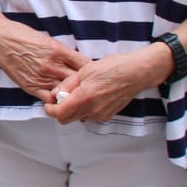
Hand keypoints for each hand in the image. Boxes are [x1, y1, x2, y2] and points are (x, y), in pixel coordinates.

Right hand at [0, 6, 89, 100]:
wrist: (0, 40)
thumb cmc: (22, 36)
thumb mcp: (49, 39)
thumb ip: (64, 52)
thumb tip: (79, 62)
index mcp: (59, 51)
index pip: (85, 65)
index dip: (92, 70)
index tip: (93, 73)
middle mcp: (52, 66)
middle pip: (79, 81)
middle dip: (85, 84)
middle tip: (88, 86)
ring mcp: (42, 78)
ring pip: (66, 93)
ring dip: (72, 94)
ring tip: (76, 95)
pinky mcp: (31, 87)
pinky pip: (49, 99)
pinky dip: (56, 100)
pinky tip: (58, 98)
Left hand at [44, 44, 171, 123]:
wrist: (137, 73)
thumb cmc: (114, 67)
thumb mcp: (85, 70)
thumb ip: (67, 84)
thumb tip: (55, 94)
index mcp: (84, 97)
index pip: (59, 114)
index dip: (50, 109)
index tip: (49, 103)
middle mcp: (92, 110)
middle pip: (66, 119)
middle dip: (60, 110)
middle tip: (62, 96)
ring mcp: (101, 114)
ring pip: (77, 118)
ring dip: (73, 109)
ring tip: (80, 92)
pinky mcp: (107, 116)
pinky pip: (89, 116)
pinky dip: (84, 109)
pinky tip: (91, 95)